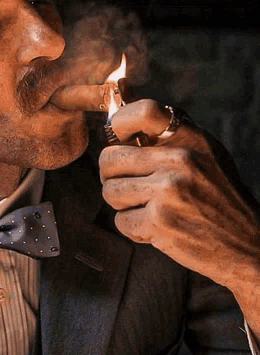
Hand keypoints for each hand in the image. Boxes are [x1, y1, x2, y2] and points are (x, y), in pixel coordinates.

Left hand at [99, 100, 259, 295]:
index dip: (120, 123)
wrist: (248, 243)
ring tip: (146, 207)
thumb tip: (116, 126)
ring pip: (110, 191)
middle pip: (109, 158)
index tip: (119, 137)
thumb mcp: (204, 153)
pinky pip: (121, 221)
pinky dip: (133, 228)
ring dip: (122, 204)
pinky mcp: (160, 222)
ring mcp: (168, 191)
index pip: (144, 111)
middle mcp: (179, 161)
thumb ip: (167, 138)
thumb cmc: (219, 196)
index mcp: (190, 138)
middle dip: (112, 175)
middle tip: (128, 184)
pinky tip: (156, 228)